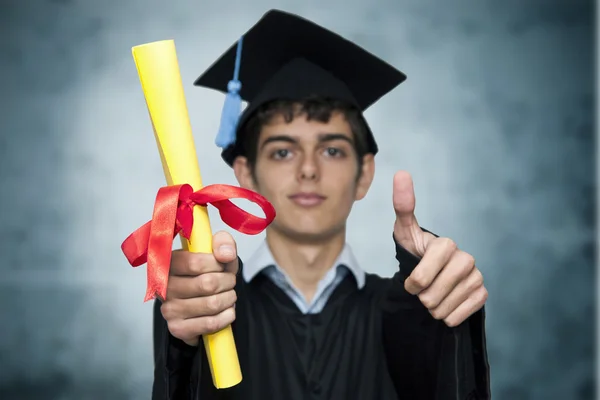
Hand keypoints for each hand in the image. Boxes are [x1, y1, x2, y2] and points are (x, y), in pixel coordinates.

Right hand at [160, 231, 238, 345]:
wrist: (204, 302)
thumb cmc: (209, 273)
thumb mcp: (218, 252)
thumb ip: (223, 243)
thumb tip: (225, 254)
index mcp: (170, 263)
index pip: (196, 263)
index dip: (218, 264)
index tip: (223, 265)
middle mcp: (165, 286)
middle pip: (207, 284)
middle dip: (228, 282)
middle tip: (229, 282)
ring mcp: (169, 309)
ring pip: (212, 304)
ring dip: (229, 299)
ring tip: (228, 296)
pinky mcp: (177, 328)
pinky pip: (211, 324)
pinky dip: (226, 316)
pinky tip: (225, 311)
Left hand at [392, 171, 487, 326]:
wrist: (430, 278)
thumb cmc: (416, 252)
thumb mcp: (405, 232)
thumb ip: (403, 206)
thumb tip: (401, 172)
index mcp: (446, 244)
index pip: (425, 272)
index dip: (415, 280)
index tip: (410, 283)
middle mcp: (465, 258)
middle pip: (434, 293)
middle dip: (422, 297)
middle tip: (421, 289)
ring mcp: (476, 277)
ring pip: (445, 307)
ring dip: (433, 308)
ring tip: (433, 295)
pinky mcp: (482, 294)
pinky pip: (460, 315)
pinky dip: (449, 316)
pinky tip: (446, 304)